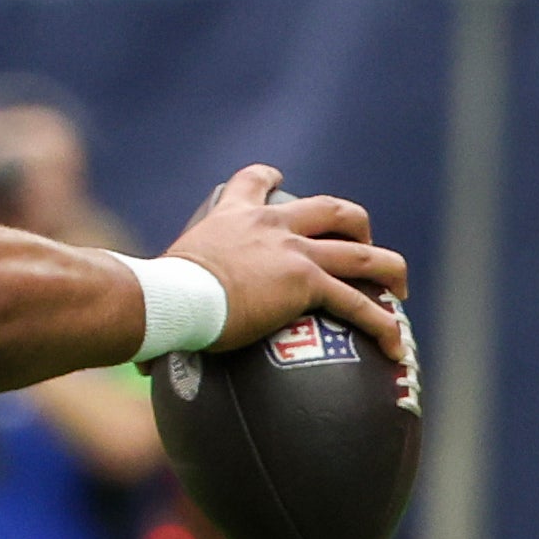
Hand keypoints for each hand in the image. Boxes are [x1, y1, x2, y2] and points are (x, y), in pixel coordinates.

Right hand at [170, 166, 414, 382]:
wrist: (168, 296)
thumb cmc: (153, 298)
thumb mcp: (162, 281)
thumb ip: (165, 302)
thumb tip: (141, 361)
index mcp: (233, 218)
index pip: (254, 181)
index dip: (269, 178)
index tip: (277, 177)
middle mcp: (271, 225)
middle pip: (331, 210)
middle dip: (354, 224)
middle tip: (359, 243)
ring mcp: (294, 252)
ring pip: (361, 253)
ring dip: (387, 269)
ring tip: (397, 288)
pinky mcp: (307, 284)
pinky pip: (357, 304)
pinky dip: (381, 324)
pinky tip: (395, 345)